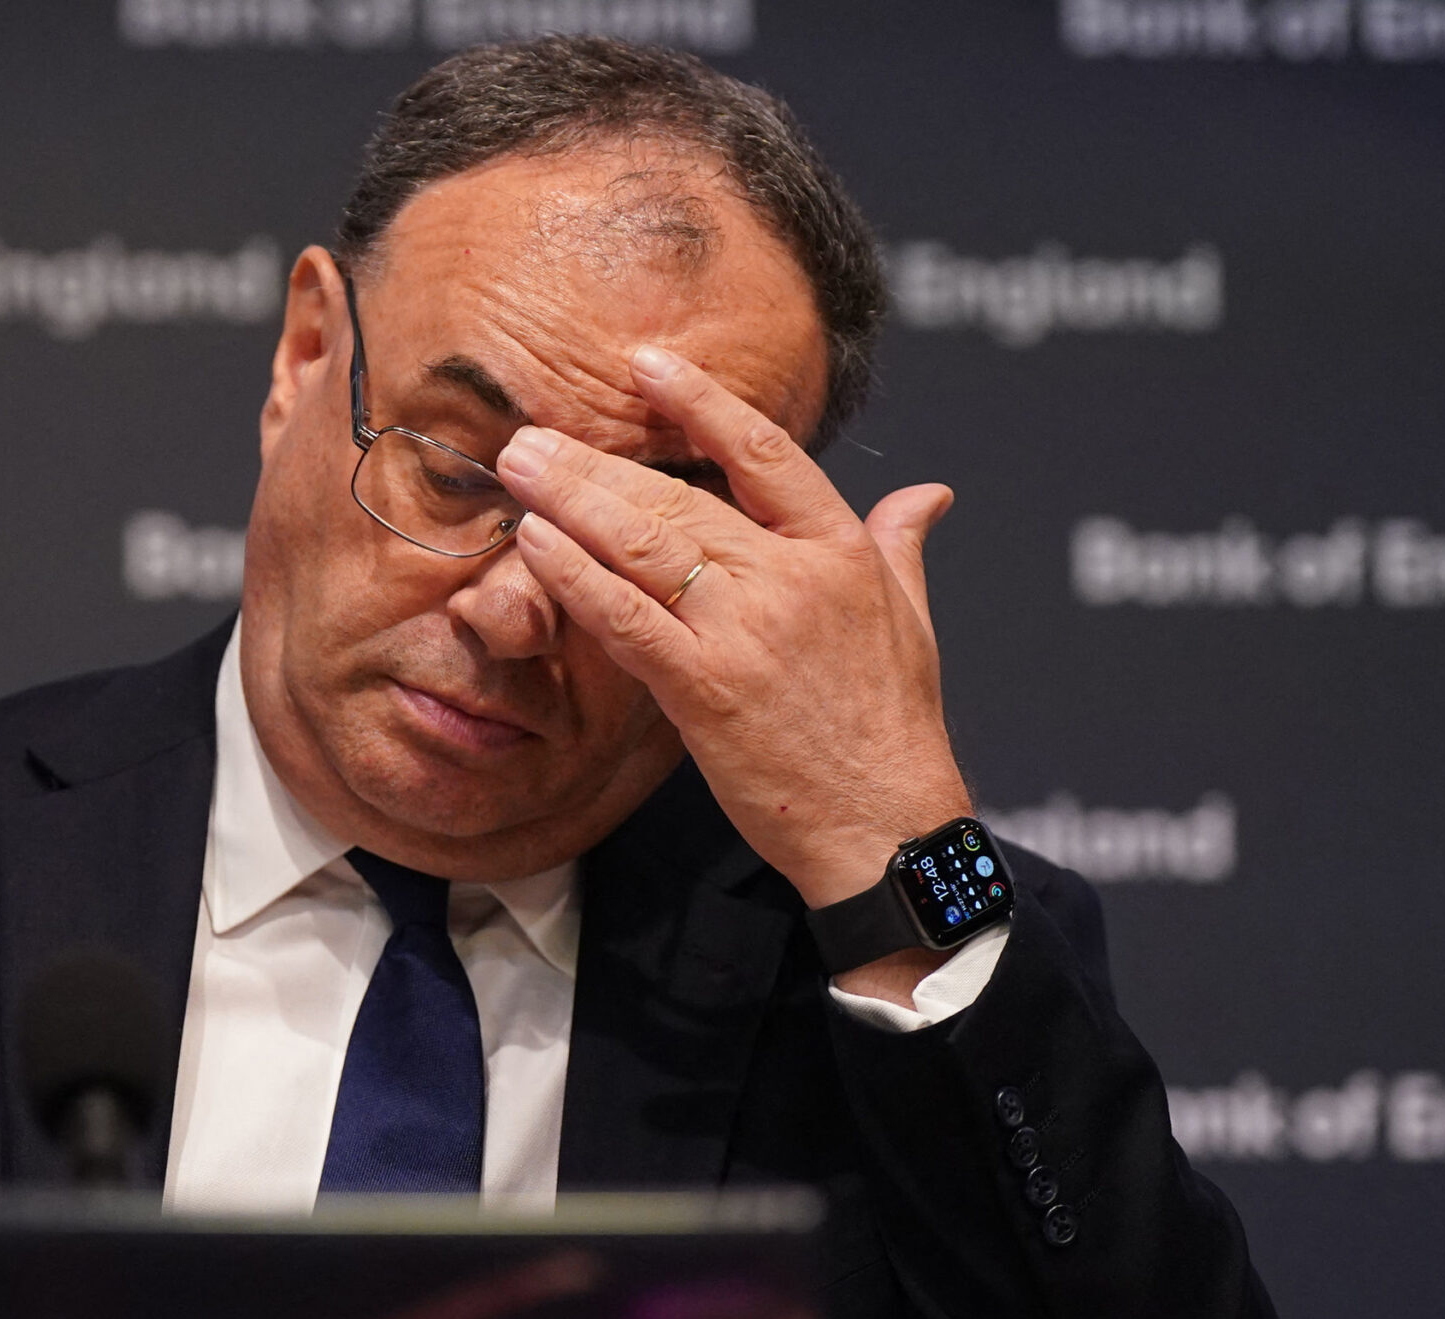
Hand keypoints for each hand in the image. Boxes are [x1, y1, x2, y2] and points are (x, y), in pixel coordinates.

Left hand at [493, 345, 969, 1004]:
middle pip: (677, 495)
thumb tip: (928, 493)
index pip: (762, 452)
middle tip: (531, 432)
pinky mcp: (705, 690)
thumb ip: (900, 545)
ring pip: (643, 544)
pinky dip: (576, 577)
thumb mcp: (912, 620)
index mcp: (838, 550)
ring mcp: (744, 633)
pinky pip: (627, 619)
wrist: (885, 829)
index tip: (645, 364)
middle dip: (595, 461)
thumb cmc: (894, 730)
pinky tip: (534, 544)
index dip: (700, 400)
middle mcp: (789, 579)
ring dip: (570, 501)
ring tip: (517, 469)